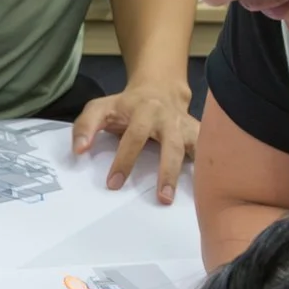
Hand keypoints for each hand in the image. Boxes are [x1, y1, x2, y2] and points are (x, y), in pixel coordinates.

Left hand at [73, 82, 196, 201]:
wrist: (160, 88)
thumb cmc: (126, 106)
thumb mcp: (101, 108)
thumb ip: (85, 126)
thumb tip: (79, 150)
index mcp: (143, 111)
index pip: (134, 137)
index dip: (124, 160)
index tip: (114, 184)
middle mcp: (169, 118)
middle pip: (171, 145)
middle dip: (167, 172)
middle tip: (162, 198)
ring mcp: (186, 126)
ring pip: (194, 148)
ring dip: (193, 174)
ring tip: (187, 199)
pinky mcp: (199, 134)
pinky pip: (208, 150)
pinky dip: (210, 167)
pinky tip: (207, 188)